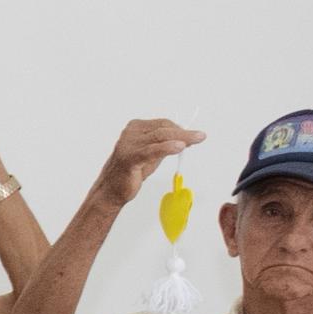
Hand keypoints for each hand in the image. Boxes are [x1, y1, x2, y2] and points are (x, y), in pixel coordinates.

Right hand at [93, 118, 208, 201]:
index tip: (194, 135)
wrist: (111, 190)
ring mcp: (129, 144)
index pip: (163, 124)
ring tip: (196, 139)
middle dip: (184, 132)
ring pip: (160, 136)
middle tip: (200, 136)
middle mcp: (130, 133)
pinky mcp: (130, 158)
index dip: (181, 128)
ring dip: (181, 137)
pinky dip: (168, 147)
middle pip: (163, 128)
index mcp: (135, 128)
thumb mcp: (151, 153)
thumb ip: (164, 144)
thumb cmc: (131, 171)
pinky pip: (152, 150)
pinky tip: (180, 147)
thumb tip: (186, 138)